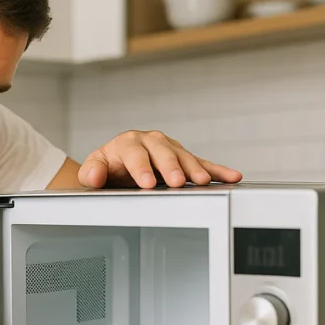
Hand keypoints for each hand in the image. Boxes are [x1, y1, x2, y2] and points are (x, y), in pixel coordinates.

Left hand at [77, 130, 241, 188]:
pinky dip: (217, 170)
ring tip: (203, 181)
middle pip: (163, 152)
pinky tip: (231, 176)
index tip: (147, 183)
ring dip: (195, 169)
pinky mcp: (183, 158)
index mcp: (127, 142)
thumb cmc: (107, 167)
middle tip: (177, 181)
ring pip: (184, 157)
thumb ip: (92, 172)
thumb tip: (94, 175)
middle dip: (171, 167)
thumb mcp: (94, 169)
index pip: (135, 154)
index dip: (141, 168)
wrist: (116, 166)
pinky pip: (202, 163)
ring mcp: (169, 149)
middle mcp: (150, 141)